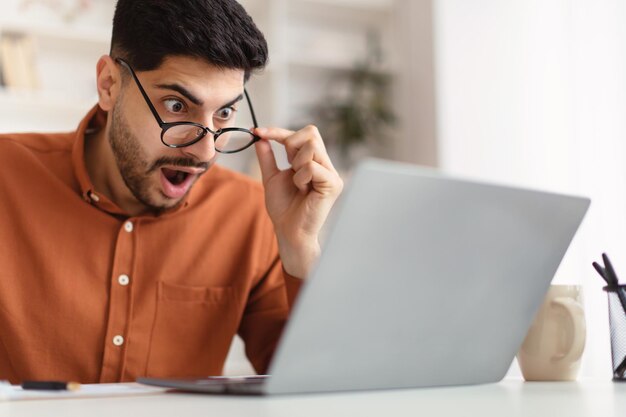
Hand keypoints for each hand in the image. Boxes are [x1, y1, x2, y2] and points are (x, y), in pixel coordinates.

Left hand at [253, 125, 342, 277]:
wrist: (289, 232)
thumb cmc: (284, 209)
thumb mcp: (271, 177)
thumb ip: (267, 157)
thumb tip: (260, 136)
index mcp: (314, 162)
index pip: (303, 133)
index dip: (279, 131)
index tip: (258, 132)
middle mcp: (326, 165)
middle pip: (311, 133)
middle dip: (290, 145)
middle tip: (288, 167)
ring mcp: (332, 174)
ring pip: (311, 146)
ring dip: (296, 164)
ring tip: (297, 183)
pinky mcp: (333, 184)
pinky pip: (312, 166)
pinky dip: (300, 177)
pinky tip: (302, 190)